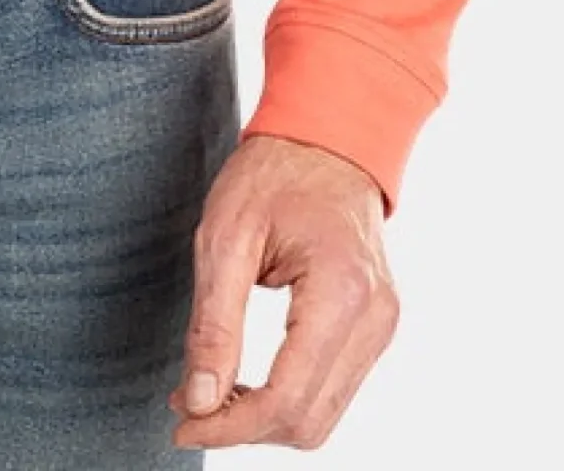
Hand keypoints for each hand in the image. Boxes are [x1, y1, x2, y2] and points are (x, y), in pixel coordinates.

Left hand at [167, 133, 397, 449]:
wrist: (326, 135)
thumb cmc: (272, 173)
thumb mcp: (224, 237)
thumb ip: (214, 325)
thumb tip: (199, 402)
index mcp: (342, 293)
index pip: (288, 398)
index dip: (230, 426)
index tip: (182, 422)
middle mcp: (374, 319)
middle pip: (309, 421)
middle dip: (244, 428)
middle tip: (187, 405)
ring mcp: (382, 326)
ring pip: (323, 416)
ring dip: (264, 419)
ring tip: (210, 393)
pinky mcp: (374, 327)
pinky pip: (331, 389)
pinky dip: (286, 398)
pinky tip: (244, 379)